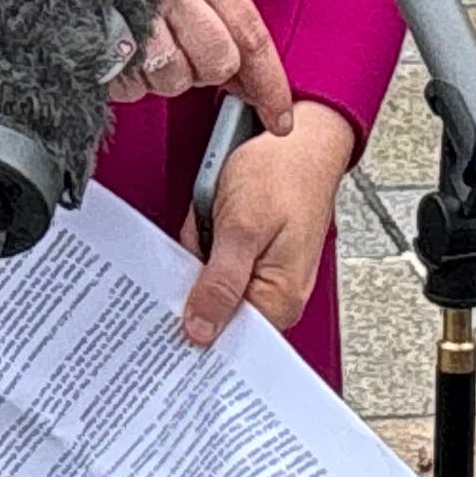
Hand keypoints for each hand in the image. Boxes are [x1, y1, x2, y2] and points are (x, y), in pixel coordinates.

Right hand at [105, 0, 297, 132]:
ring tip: (143, 41)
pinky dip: (130, 79)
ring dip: (161, 75)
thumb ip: (220, 13)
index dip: (270, 84)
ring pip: (174, 80)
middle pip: (216, 64)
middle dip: (203, 70)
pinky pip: (133, 87)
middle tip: (179, 46)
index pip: (252, 35)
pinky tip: (121, 49)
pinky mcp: (102, 41)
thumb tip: (249, 78)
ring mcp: (134, 12)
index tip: (279, 117)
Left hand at [180, 103, 354, 346]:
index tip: (174, 303)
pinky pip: (218, 262)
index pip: (227, 338)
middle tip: (205, 234)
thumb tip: (202, 331)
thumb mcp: (242, 228)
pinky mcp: (256, 256)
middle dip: (195, 275)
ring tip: (213, 217)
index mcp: (280, 299)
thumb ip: (220, 283)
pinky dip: (207, 239)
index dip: (195, 322)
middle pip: (215, 309)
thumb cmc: (282, 173)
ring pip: (211, 282)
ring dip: (199, 250)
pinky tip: (213, 216)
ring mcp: (267, 275)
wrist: (301, 137)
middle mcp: (278, 294)